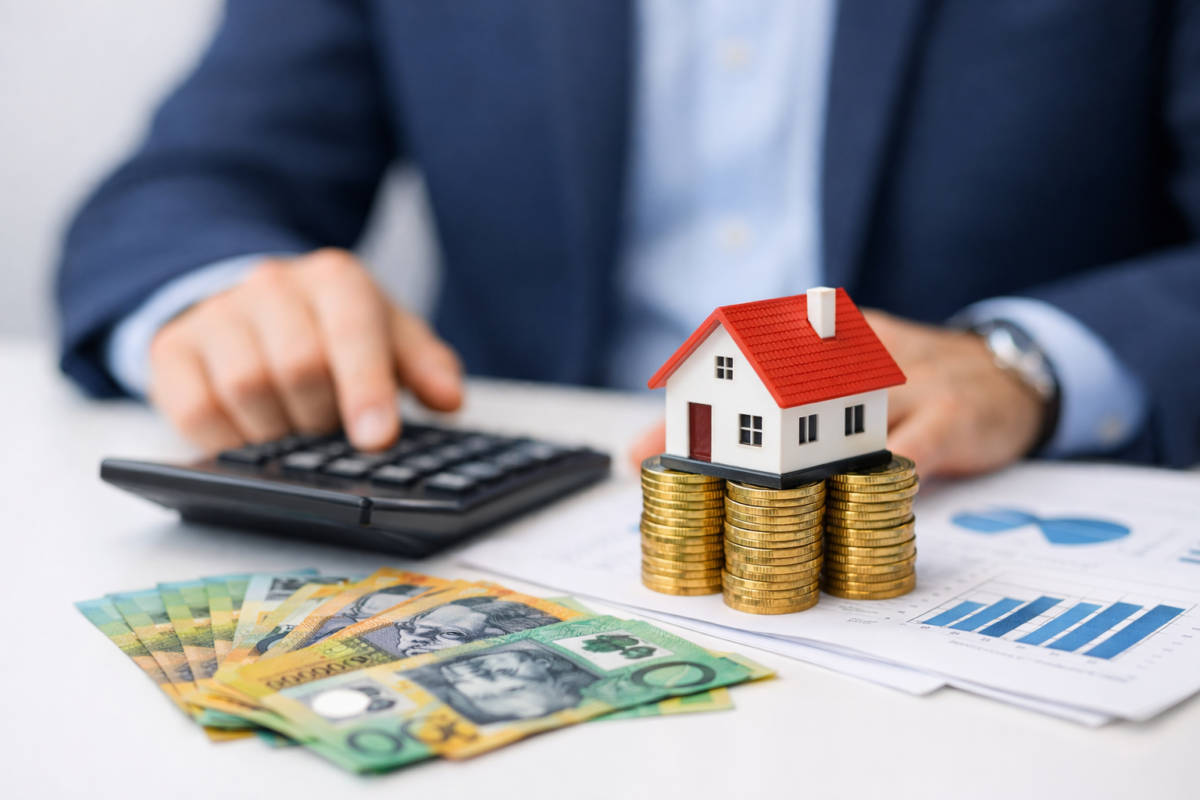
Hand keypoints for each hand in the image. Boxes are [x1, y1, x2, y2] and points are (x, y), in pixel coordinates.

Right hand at [148, 248, 462, 452]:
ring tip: (296, 433)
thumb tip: (449, 399)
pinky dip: (228, 439)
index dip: (366, 389)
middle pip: (299, 365)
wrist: (253, 306)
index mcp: (336, 279)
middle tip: (333, 433)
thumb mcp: (390, 337)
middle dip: (323, 416)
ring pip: (245, 386)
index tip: (377, 440)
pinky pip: (195, 409)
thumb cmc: (333, 331)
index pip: (353, 331)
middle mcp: (273, 286)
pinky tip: (252, 440)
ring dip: (279, 431)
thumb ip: (426, 366)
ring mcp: (217, 315)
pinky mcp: (173, 351)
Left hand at [628, 311, 1045, 477]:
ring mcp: (903, 378)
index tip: (637, 455)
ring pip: (839, 415)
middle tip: (677, 483)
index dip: (684, 416)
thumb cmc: (905, 389)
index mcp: (816, 344)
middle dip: (717, 439)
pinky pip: (917, 440)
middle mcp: (851, 352)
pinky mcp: (952, 408)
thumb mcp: (837, 389)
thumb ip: (775, 417)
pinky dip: (889, 466)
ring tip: (751, 495)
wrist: (1006, 371)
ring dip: (795, 458)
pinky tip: (862, 490)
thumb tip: (683, 456)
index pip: (733, 374)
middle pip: (773, 392)